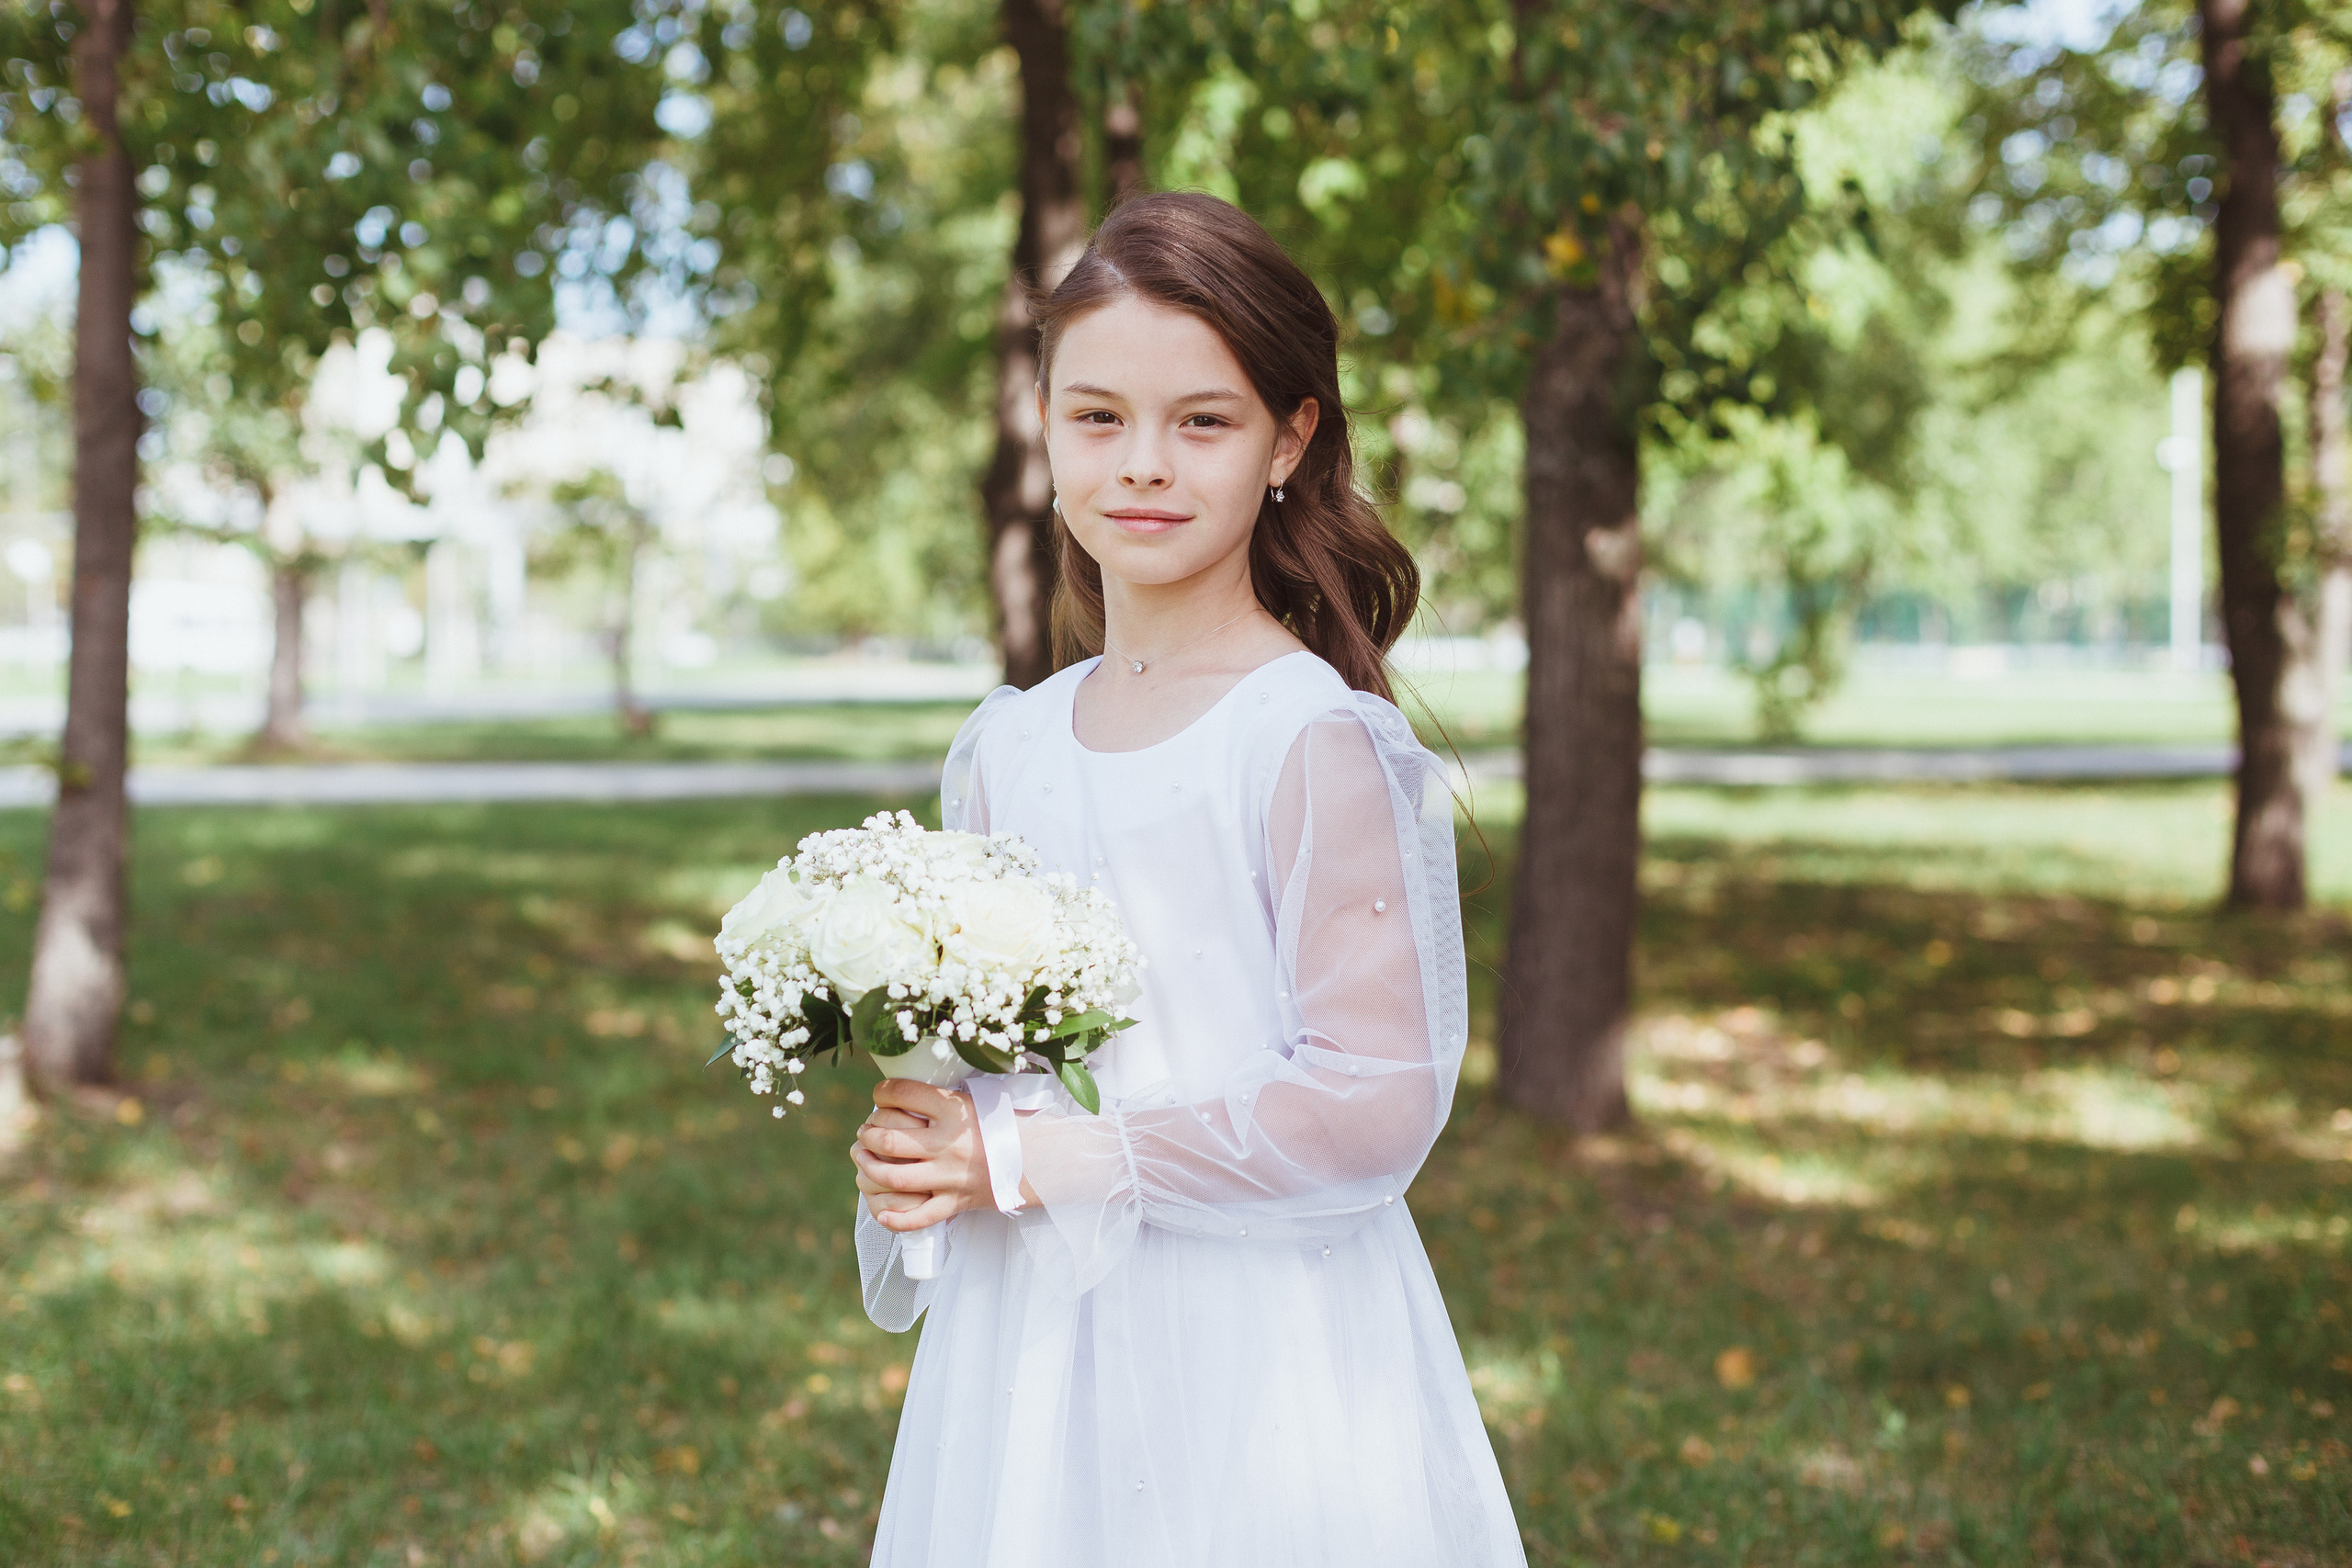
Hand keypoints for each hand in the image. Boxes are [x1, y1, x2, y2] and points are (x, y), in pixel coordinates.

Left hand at [850, 1080, 991, 1232]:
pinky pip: (919, 1217)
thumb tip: (902, 1090)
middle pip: (890, 1140)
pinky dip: (896, 1218)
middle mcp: (949, 1144)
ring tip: (863, 1157)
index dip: (883, 1092)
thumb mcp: (975, 1100)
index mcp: (956, 1112)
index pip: (904, 1095)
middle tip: (865, 1131)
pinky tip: (882, 1210)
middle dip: (868, 1134)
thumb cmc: (1003, 1124)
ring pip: (895, 1177)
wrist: (1038, 1158)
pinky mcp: (955, 1202)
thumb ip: (941, 1097)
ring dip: (870, 1168)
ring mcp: (950, 1176)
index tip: (879, 1094)